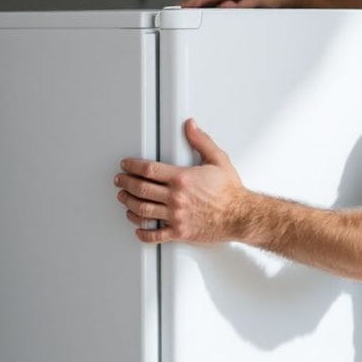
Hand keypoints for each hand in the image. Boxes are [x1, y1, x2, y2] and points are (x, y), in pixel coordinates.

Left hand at [115, 119, 247, 243]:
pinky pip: (155, 235)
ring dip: (129, 204)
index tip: (126, 165)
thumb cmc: (230, 191)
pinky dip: (143, 232)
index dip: (132, 166)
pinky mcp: (179, 232)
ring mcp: (176, 216)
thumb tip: (191, 126)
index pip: (148, 170)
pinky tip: (138, 228)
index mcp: (182, 178)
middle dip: (125, 183)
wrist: (240, 215)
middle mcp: (176, 198)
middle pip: (140, 189)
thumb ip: (201, 141)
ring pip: (142, 211)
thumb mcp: (218, 159)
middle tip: (120, 181)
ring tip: (124, 199)